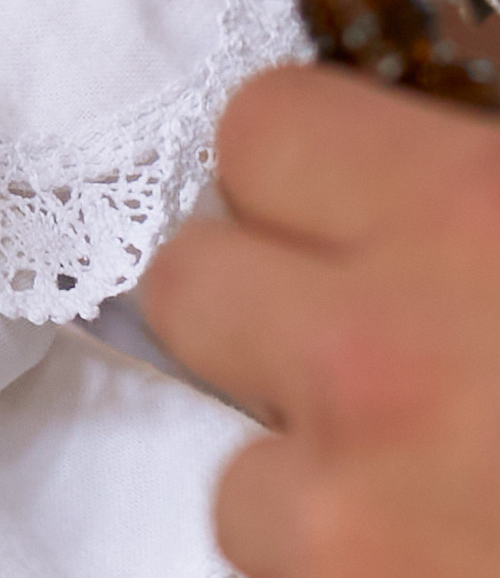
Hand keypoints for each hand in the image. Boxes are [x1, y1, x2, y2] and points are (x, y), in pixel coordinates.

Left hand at [141, 65, 499, 575]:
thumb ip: (460, 175)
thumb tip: (392, 147)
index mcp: (469, 213)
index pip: (259, 125)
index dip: (299, 170)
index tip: (353, 208)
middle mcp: (383, 350)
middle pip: (188, 281)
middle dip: (262, 316)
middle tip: (379, 357)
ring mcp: (356, 506)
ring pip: (229, 473)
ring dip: (309, 486)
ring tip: (428, 494)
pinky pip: (280, 575)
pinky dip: (345, 575)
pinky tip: (438, 557)